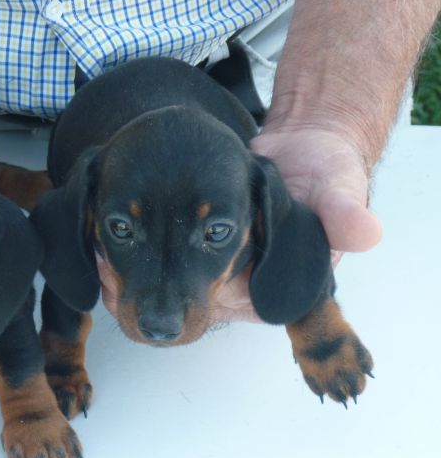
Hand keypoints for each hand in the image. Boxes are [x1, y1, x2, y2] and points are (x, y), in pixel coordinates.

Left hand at [98, 127, 381, 322]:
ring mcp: (209, 261)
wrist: (307, 152)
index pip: (215, 305)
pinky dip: (133, 239)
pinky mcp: (192, 239)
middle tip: (101, 268)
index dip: (175, 299)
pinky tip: (106, 223)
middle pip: (177, 298)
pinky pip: (157, 248)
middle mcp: (233, 281)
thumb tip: (363, 232)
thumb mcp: (337, 188)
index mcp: (263, 283)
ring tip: (95, 247)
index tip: (138, 283)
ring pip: (160, 276)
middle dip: (138, 284)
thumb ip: (341, 210)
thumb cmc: (325, 174)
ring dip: (126, 265)